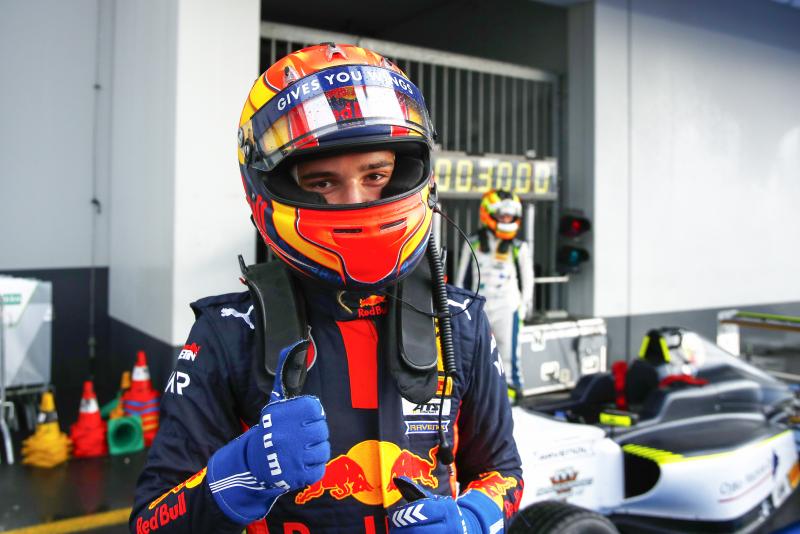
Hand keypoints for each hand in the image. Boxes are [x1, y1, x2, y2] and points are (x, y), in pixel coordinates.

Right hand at [207, 340, 329, 523]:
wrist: (254, 461)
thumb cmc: (271, 426)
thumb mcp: (277, 398)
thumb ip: (287, 372)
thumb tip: (298, 343)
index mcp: (288, 413)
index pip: (317, 410)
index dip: (311, 415)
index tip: (300, 419)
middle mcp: (291, 434)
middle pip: (322, 431)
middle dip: (312, 434)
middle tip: (298, 436)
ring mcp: (295, 456)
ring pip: (323, 450)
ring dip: (313, 451)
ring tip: (298, 449)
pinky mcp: (299, 475)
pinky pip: (319, 468)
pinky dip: (312, 467)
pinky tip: (299, 462)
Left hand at [387, 477, 502, 533]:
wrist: (466, 528)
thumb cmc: (443, 513)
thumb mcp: (434, 501)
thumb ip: (416, 492)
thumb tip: (398, 480)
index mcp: (447, 508)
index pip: (421, 511)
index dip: (404, 515)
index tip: (393, 517)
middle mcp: (451, 525)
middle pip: (418, 530)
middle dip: (402, 530)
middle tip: (393, 530)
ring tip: (398, 533)